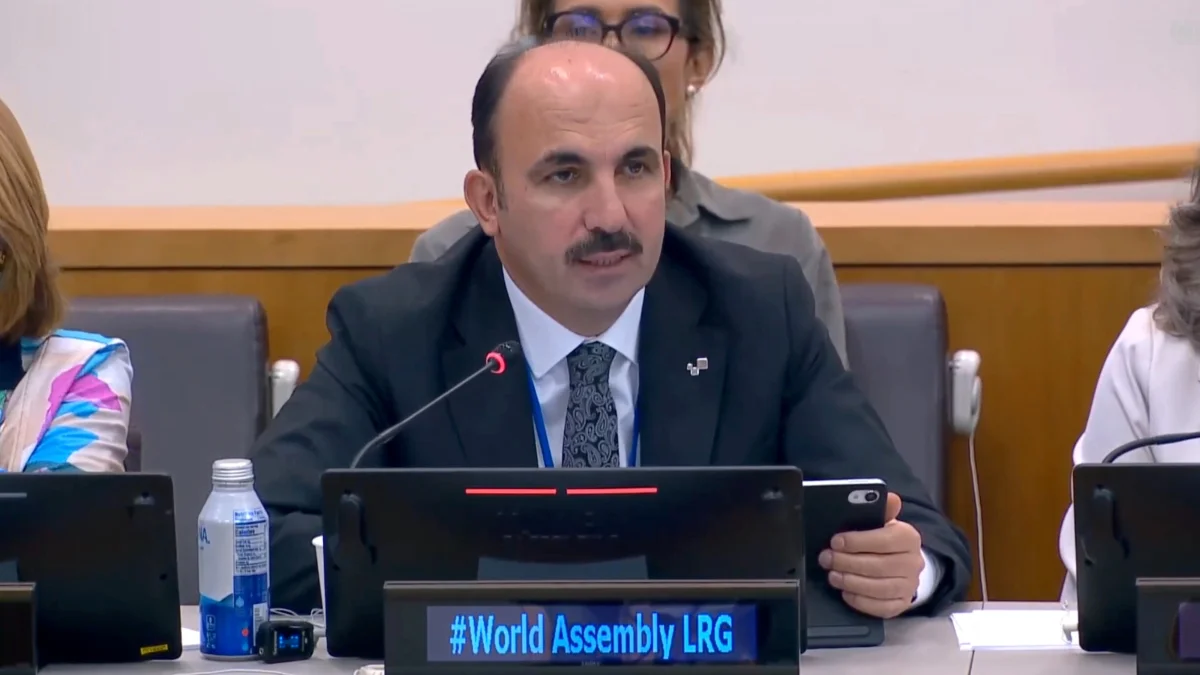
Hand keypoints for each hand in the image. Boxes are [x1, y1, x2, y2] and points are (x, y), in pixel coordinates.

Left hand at [817, 492, 923, 618]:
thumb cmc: (884, 539)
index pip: (884, 540)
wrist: (902, 562)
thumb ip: (883, 509)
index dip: (857, 542)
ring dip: (851, 582)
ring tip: (832, 575)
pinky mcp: (902, 604)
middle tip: (826, 559)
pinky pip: (881, 608)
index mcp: (909, 537)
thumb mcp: (883, 521)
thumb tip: (890, 497)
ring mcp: (909, 586)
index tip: (835, 541)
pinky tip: (846, 592)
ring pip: (879, 588)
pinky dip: (861, 601)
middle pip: (879, 566)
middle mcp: (914, 563)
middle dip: (847, 563)